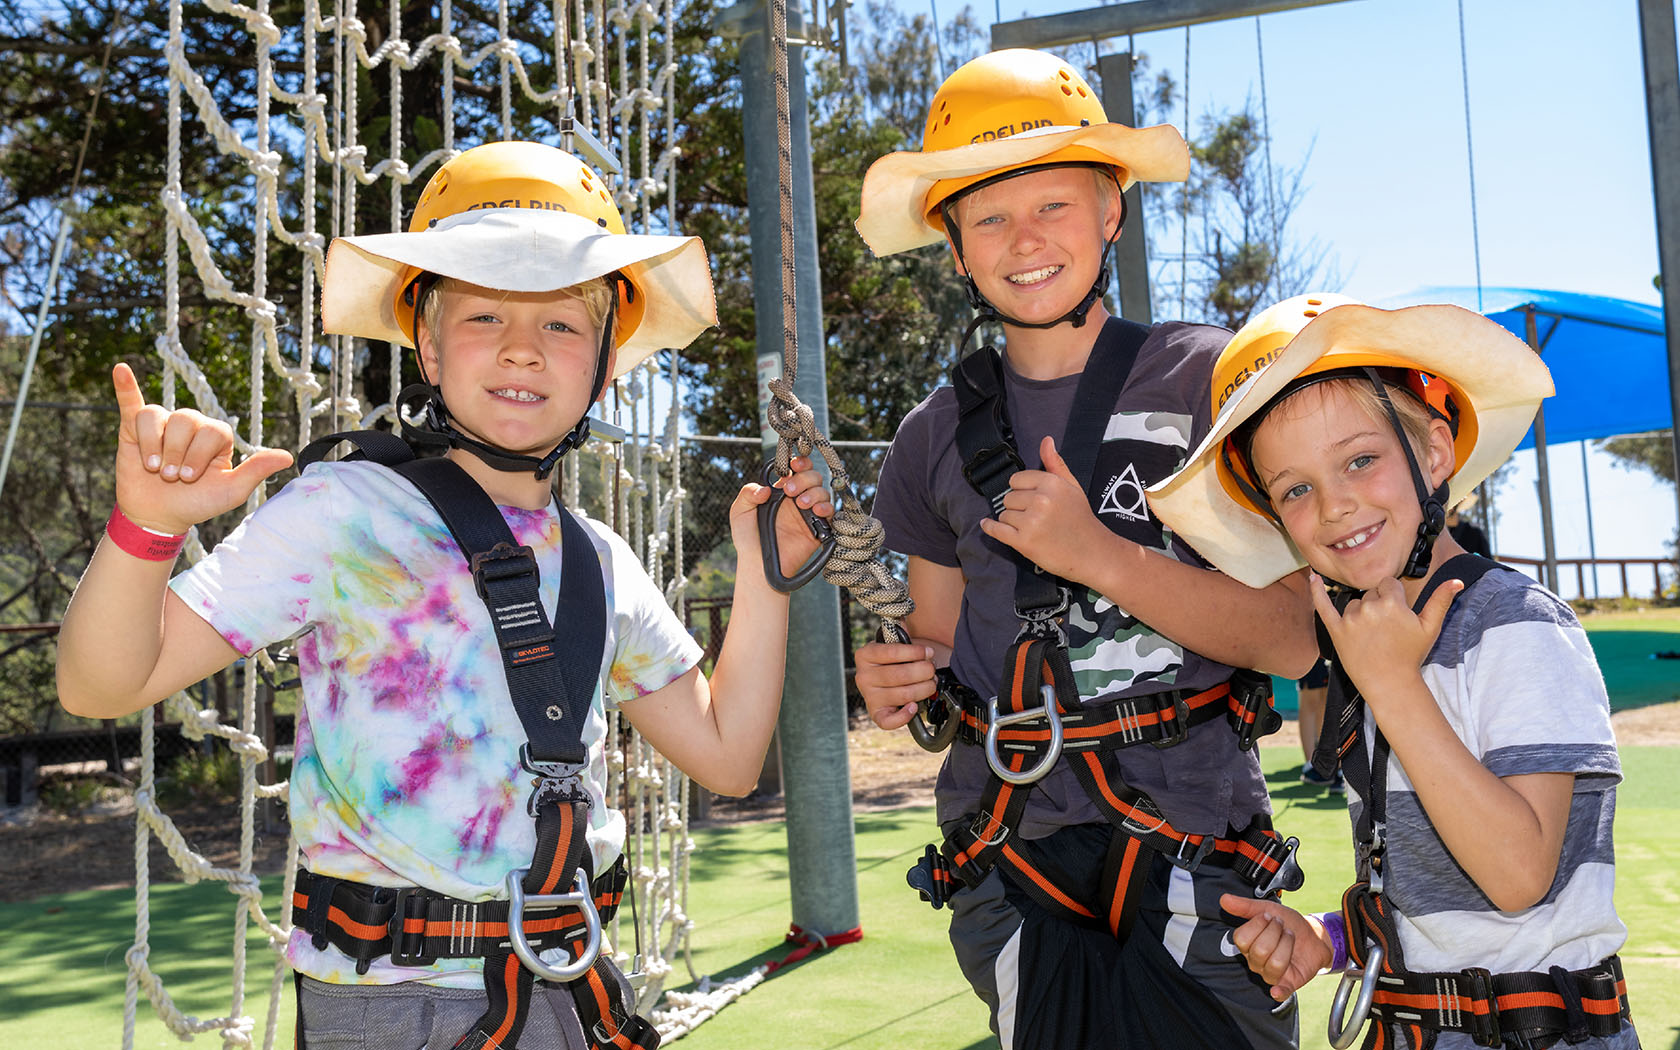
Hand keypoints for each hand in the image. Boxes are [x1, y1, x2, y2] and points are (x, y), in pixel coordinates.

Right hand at [111, 363, 293, 533]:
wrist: (160, 515)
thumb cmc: (198, 502)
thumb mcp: (231, 491)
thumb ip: (256, 471)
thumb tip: (289, 457)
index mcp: (216, 435)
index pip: (211, 430)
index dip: (198, 455)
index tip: (188, 478)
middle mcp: (191, 425)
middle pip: (184, 420)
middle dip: (175, 453)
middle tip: (171, 477)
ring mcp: (163, 425)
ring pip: (156, 416)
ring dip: (154, 445)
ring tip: (153, 468)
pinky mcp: (134, 429)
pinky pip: (131, 402)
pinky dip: (124, 386)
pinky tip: (120, 369)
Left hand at [729, 456, 834, 581]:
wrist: (758, 566)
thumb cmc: (747, 539)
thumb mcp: (739, 512)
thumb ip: (747, 494)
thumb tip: (765, 488)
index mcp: (781, 491)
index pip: (796, 469)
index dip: (799, 462)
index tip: (794, 465)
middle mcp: (797, 499)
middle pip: (813, 477)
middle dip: (804, 478)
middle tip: (790, 491)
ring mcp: (808, 513)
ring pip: (823, 492)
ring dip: (814, 493)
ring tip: (800, 504)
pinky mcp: (818, 529)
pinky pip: (831, 513)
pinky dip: (826, 508)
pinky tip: (815, 512)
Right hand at [853, 640, 937, 729]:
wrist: (886, 678)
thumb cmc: (893, 660)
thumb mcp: (893, 642)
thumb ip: (899, 632)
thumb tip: (902, 620)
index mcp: (865, 655)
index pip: (892, 652)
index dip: (915, 652)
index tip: (928, 652)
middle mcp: (863, 676)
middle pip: (900, 675)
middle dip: (923, 671)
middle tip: (932, 669)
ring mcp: (869, 696)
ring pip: (903, 695)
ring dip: (924, 689)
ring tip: (931, 683)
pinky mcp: (876, 713)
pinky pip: (889, 721)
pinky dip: (905, 715)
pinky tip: (914, 706)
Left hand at [977, 436, 1110, 581]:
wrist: (1091, 552)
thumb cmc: (1080, 519)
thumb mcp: (1072, 486)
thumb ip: (1055, 463)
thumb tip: (1046, 440)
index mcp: (1051, 483)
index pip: (1016, 480)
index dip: (1023, 491)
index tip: (1032, 499)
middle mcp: (1041, 500)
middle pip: (1008, 498)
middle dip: (1018, 507)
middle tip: (1036, 517)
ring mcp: (1031, 522)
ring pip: (1003, 514)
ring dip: (1013, 522)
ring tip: (1033, 528)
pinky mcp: (1024, 542)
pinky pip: (996, 530)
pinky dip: (990, 528)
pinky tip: (986, 525)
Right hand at [1219, 894, 1332, 1000]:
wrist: (1314, 935)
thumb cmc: (1288, 923)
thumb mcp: (1268, 909)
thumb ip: (1245, 906)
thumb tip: (1223, 899)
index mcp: (1247, 944)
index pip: (1241, 939)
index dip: (1258, 924)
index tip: (1269, 917)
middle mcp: (1255, 961)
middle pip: (1259, 950)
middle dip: (1276, 932)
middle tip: (1283, 927)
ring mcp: (1270, 974)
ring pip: (1274, 963)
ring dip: (1287, 945)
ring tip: (1290, 937)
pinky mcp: (1287, 983)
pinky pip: (1280, 991)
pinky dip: (1278, 992)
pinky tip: (1277, 990)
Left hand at [1310, 572, 1460, 701]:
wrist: (1390, 683)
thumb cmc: (1411, 655)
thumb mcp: (1430, 627)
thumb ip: (1441, 601)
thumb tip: (1457, 580)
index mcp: (1392, 602)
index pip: (1388, 584)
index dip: (1394, 598)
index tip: (1397, 615)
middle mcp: (1368, 607)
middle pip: (1371, 594)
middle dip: (1378, 606)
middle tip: (1386, 630)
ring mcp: (1350, 619)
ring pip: (1353, 603)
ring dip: (1360, 613)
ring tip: (1372, 636)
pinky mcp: (1336, 630)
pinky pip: (1322, 606)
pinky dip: (1316, 591)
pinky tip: (1312, 577)